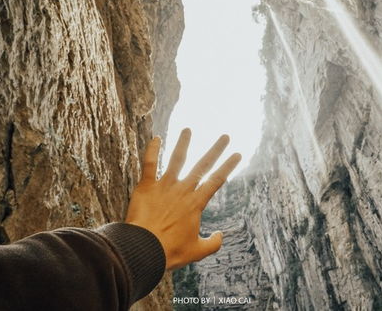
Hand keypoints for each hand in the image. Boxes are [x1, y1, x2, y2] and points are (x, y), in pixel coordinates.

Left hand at [125, 128, 241, 269]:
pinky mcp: (146, 187)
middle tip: (225, 136)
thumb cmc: (170, 252)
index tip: (237, 154)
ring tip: (188, 129)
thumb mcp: (197, 251)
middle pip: (202, 166)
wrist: (144, 250)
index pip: (216, 180)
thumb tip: (221, 235)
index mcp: (196, 204)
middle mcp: (182, 190)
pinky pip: (149, 164)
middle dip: (215, 150)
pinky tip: (155, 138)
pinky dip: (151, 150)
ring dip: (183, 143)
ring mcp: (164, 186)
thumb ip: (213, 243)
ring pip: (176, 160)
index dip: (228, 166)